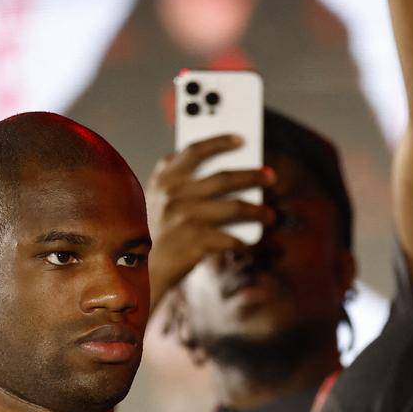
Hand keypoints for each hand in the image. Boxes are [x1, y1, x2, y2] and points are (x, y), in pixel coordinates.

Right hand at [147, 135, 274, 307]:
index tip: (242, 139)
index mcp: (165, 180)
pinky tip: (252, 241)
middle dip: (252, 175)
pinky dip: (244, 241)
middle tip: (270, 176)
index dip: (219, 142)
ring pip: (234, 207)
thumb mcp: (155, 200)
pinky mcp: (194, 243)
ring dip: (258, 211)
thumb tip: (215, 162)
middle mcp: (174, 196)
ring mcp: (185, 219)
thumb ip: (174, 179)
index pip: (195, 151)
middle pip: (223, 177)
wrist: (141, 272)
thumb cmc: (155, 234)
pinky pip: (231, 239)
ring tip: (271, 215)